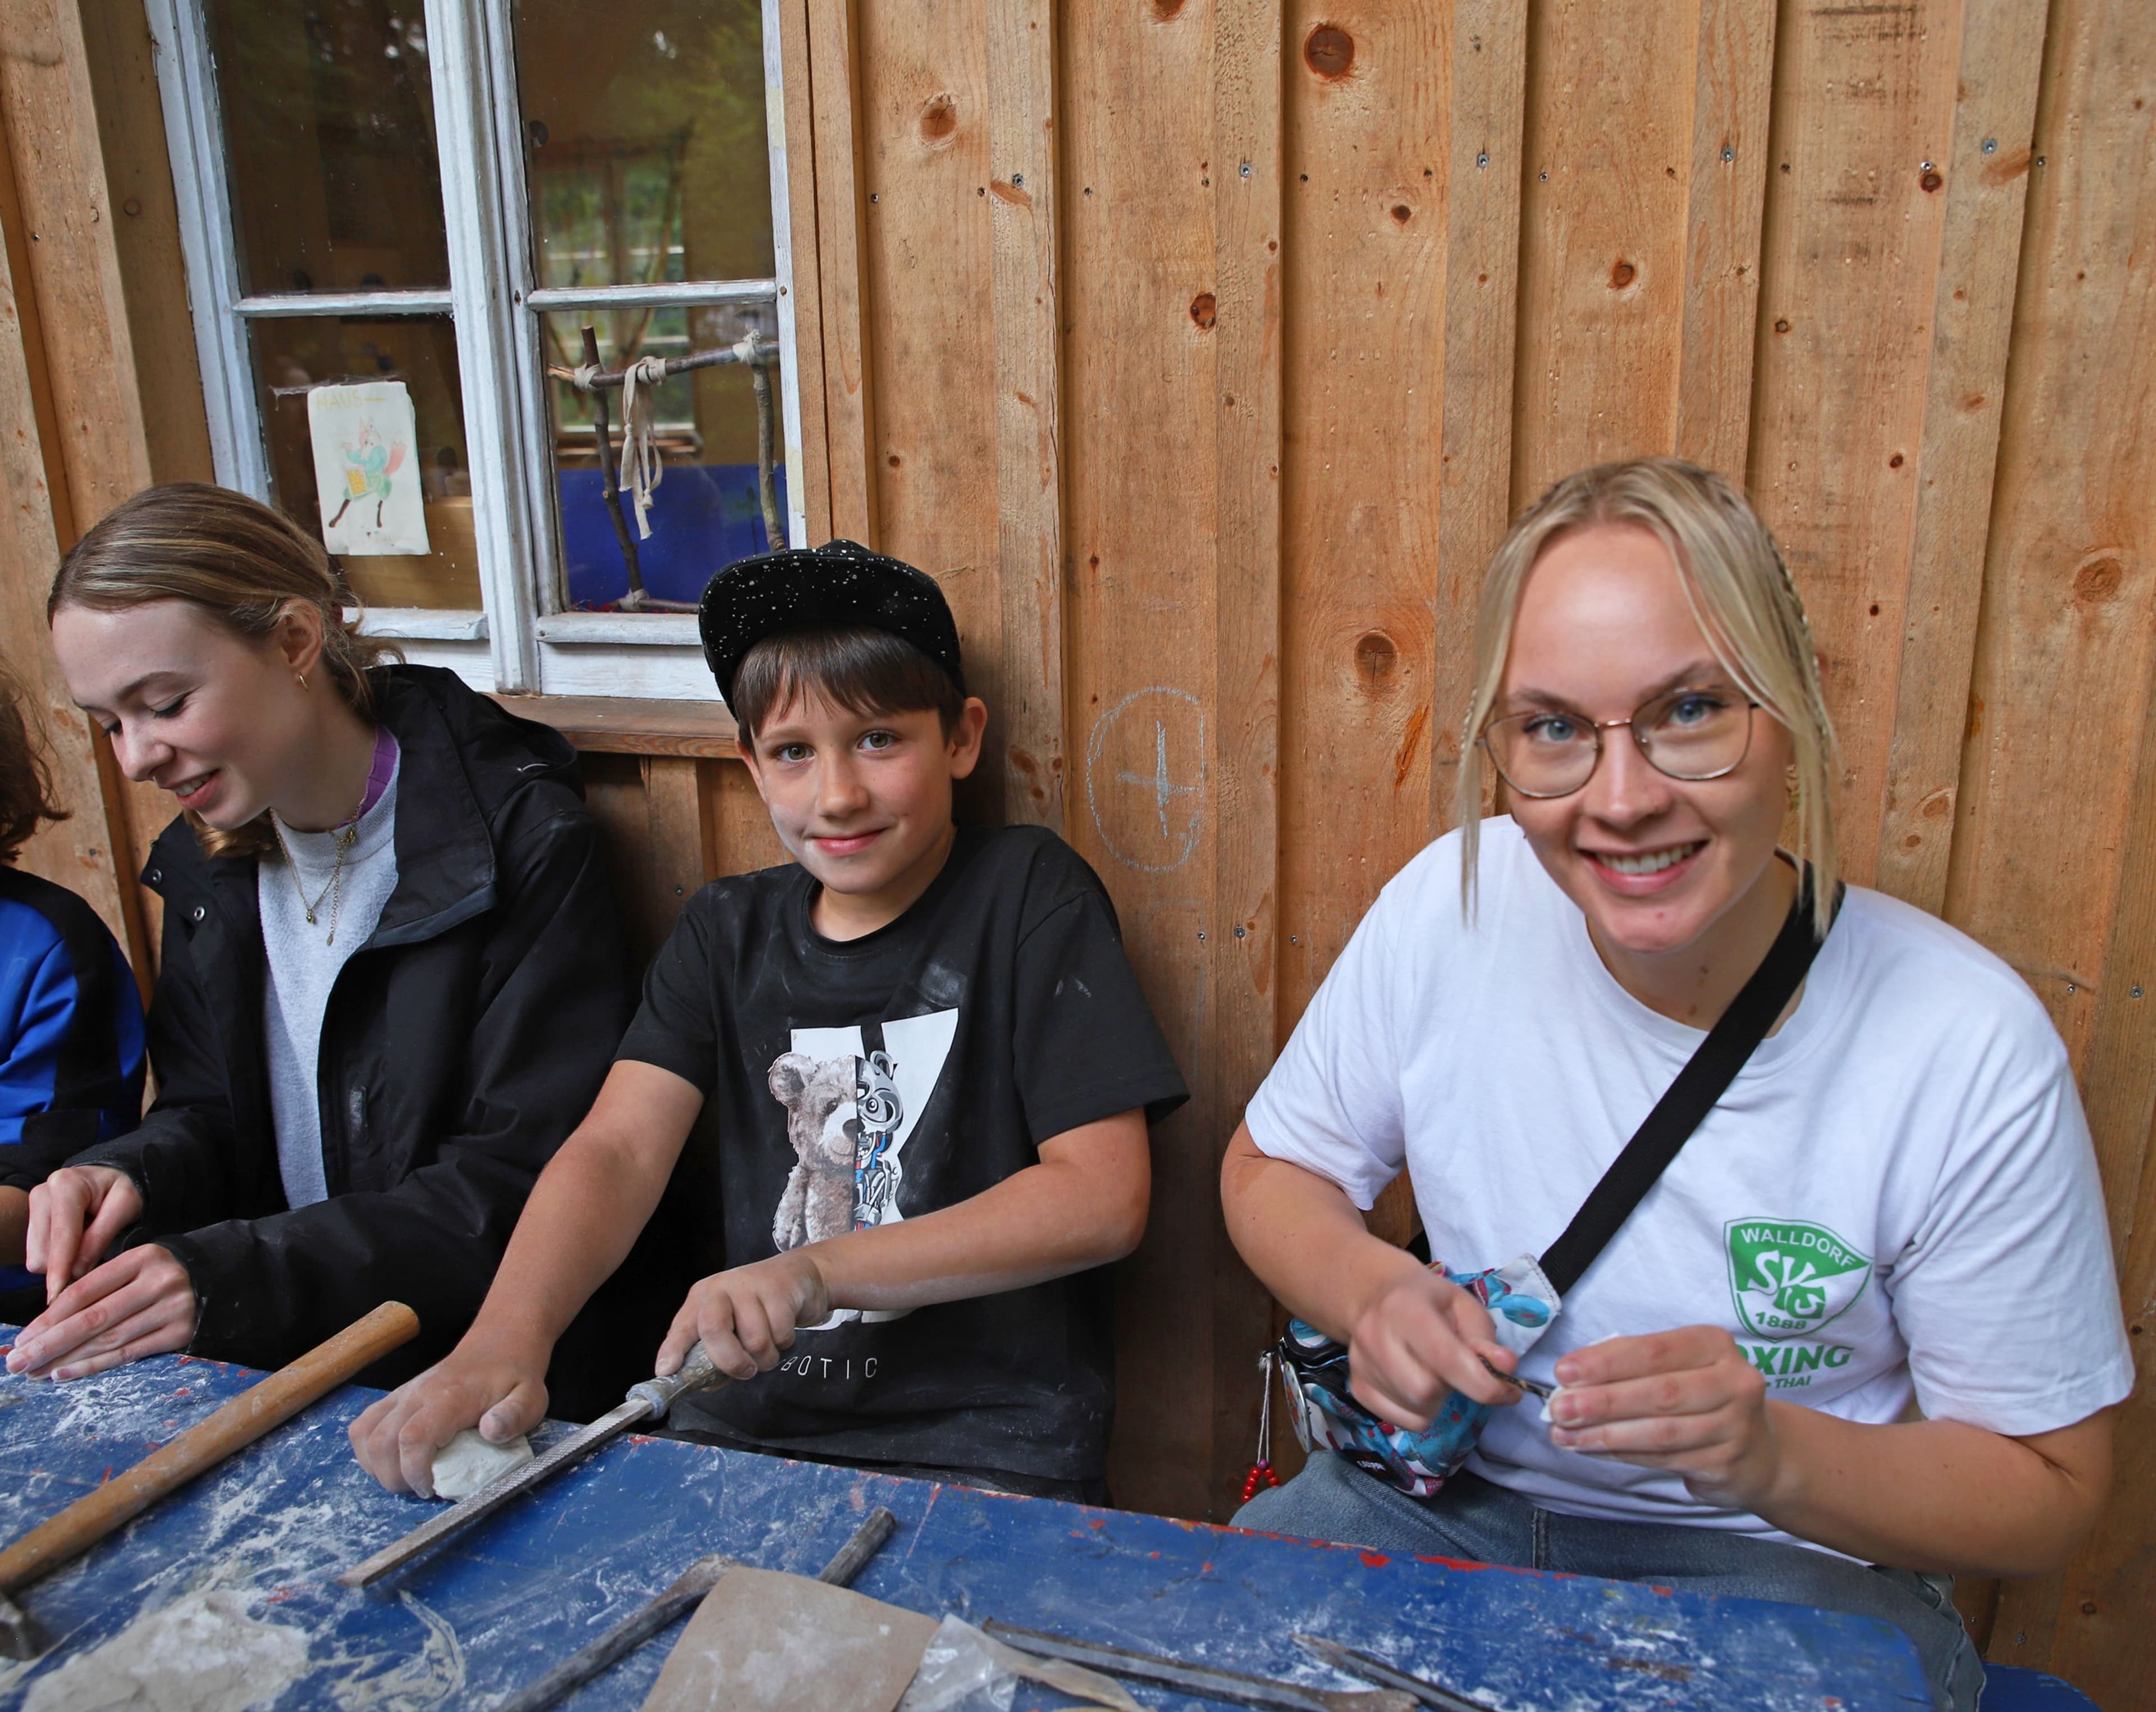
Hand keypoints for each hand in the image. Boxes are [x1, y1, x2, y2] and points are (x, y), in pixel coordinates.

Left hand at [4, 1246, 196, 1379]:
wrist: (221, 1278)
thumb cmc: (162, 1274)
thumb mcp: (135, 1267)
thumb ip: (100, 1287)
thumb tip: (47, 1324)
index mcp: (142, 1258)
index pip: (85, 1291)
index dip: (49, 1317)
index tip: (23, 1338)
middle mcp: (159, 1281)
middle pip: (93, 1318)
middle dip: (50, 1344)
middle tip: (17, 1362)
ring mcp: (174, 1308)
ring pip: (109, 1339)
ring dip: (67, 1359)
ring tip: (36, 1372)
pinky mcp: (182, 1332)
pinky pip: (130, 1353)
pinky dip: (95, 1365)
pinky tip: (66, 1373)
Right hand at [24, 1166, 142, 1299]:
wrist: (111, 1177)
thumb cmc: (123, 1189)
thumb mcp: (125, 1206)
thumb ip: (101, 1237)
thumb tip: (77, 1271)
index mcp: (67, 1185)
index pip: (61, 1235)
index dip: (61, 1267)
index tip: (59, 1293)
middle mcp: (43, 1193)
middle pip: (42, 1251)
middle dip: (65, 1267)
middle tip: (94, 1265)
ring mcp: (34, 1206)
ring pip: (36, 1257)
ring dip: (61, 1264)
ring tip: (87, 1249)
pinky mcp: (32, 1220)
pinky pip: (37, 1255)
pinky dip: (57, 1259)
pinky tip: (75, 1247)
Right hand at [349, 1339, 550, 1496]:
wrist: (499, 1344)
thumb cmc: (515, 1377)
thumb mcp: (530, 1398)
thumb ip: (515, 1416)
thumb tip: (490, 1431)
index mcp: (450, 1397)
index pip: (413, 1438)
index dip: (414, 1471)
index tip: (431, 1489)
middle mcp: (418, 1393)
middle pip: (382, 1442)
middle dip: (395, 1478)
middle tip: (423, 1488)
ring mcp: (403, 1394)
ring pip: (365, 1434)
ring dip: (378, 1467)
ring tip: (407, 1477)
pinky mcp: (395, 1397)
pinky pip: (363, 1425)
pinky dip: (368, 1450)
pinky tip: (390, 1461)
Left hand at [656, 1250, 831, 1381]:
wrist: (798, 1276)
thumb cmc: (759, 1308)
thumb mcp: (732, 1326)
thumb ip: (716, 1354)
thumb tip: (705, 1385)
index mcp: (702, 1299)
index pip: (683, 1326)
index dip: (673, 1350)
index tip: (666, 1370)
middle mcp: (721, 1288)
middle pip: (714, 1330)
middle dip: (731, 1362)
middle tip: (746, 1371)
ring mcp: (749, 1286)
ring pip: (755, 1341)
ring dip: (766, 1357)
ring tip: (770, 1347)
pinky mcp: (778, 1290)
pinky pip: (780, 1334)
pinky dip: (784, 1342)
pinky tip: (783, 1330)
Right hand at [1345, 1267, 1523, 1429]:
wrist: (1375, 1296)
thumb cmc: (1428, 1301)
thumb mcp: (1463, 1306)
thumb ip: (1484, 1337)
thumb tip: (1505, 1368)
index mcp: (1404, 1308)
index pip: (1445, 1358)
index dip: (1483, 1383)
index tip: (1508, 1391)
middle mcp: (1375, 1336)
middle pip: (1426, 1391)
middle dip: (1454, 1389)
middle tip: (1458, 1372)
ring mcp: (1361, 1365)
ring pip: (1416, 1411)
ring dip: (1439, 1402)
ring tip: (1436, 1375)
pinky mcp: (1357, 1387)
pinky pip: (1401, 1421)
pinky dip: (1420, 1413)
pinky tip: (1418, 1387)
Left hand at [1547, 1326, 1781, 1508]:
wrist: (1759, 1452)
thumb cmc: (1702, 1397)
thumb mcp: (1676, 1367)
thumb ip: (1630, 1366)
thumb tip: (1571, 1378)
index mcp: (1714, 1345)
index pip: (1654, 1350)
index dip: (1606, 1362)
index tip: (1564, 1371)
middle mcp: (1734, 1381)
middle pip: (1658, 1393)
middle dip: (1602, 1402)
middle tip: (1559, 1409)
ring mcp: (1736, 1425)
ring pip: (1660, 1432)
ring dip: (1606, 1435)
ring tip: (1566, 1435)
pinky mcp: (1727, 1463)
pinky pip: (1665, 1458)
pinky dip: (1624, 1454)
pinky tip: (1594, 1450)